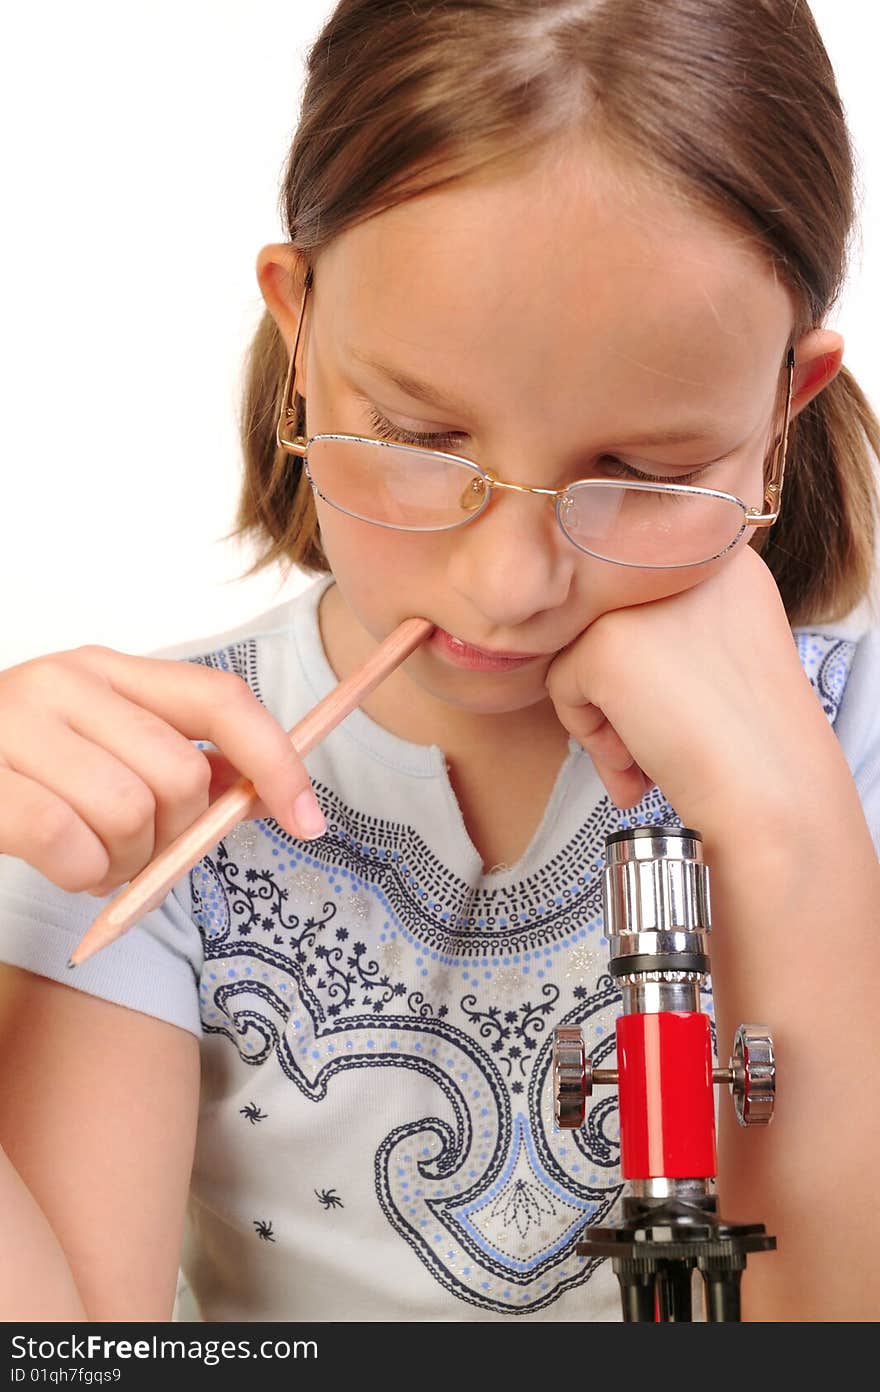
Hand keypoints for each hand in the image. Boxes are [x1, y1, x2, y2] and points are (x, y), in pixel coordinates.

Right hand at [0, 645, 326, 895]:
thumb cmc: (17, 776)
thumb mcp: (97, 753)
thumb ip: (175, 764)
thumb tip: (265, 793)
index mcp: (106, 669)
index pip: (220, 700)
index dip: (277, 760)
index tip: (309, 820)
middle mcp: (64, 680)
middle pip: (182, 774)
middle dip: (174, 837)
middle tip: (136, 852)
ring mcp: (15, 723)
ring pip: (132, 812)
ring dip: (125, 863)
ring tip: (93, 860)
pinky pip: (70, 842)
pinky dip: (83, 875)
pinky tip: (67, 870)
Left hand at [544, 543, 834, 823]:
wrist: (775, 794)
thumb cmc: (756, 746)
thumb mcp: (722, 657)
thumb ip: (668, 633)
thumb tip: (592, 642)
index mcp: (723, 559)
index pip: (646, 603)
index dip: (655, 668)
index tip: (685, 711)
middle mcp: (684, 563)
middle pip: (613, 624)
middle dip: (627, 694)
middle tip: (658, 746)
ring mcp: (643, 599)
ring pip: (584, 653)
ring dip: (608, 717)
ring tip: (648, 764)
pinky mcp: (605, 641)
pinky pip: (562, 684)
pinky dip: (590, 734)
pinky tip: (639, 761)